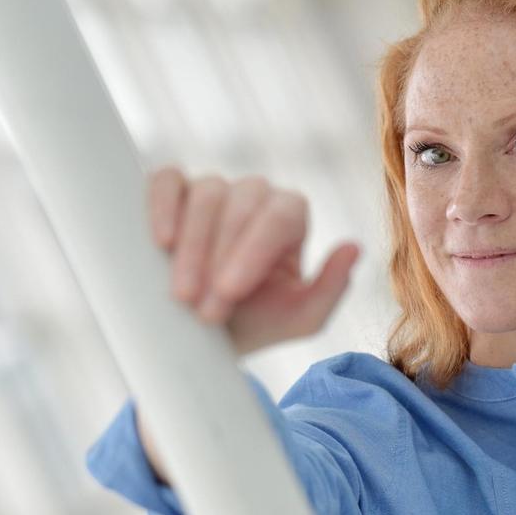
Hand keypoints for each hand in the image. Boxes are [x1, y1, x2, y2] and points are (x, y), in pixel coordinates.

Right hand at [148, 166, 360, 356]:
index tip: (229, 292)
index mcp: (290, 217)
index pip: (282, 215)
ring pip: (207, 194)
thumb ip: (332, 289)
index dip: (254, 251)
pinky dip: (163, 205)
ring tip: (182, 295)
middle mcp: (255, 196)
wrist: (206, 334)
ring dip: (193, 247)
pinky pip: (168, 180)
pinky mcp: (174, 189)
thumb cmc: (257, 322)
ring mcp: (213, 189)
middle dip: (220, 257)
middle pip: (244, 202)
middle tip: (203, 308)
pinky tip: (162, 242)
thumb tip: (353, 247)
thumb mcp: (300, 319)